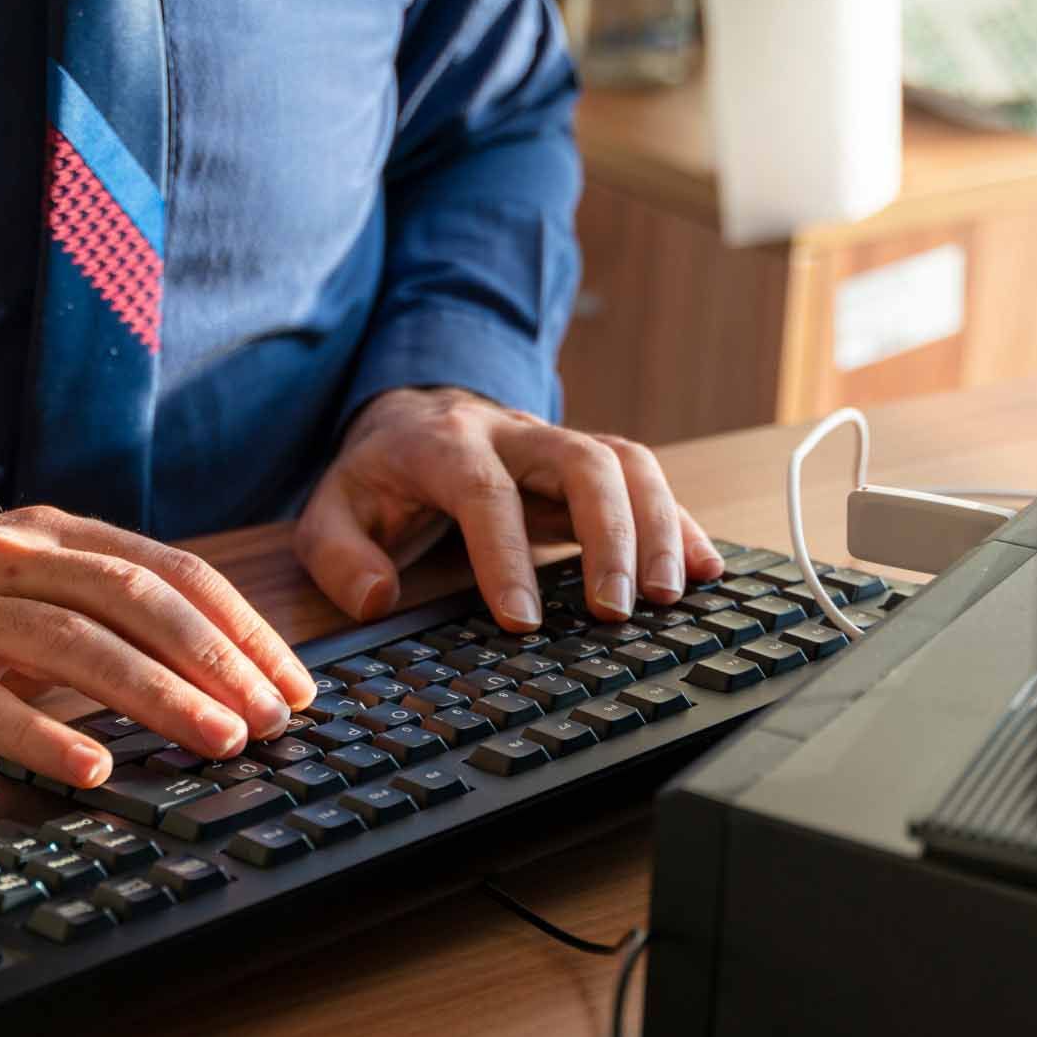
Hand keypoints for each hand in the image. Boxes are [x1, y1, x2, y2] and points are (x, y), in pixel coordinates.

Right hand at [0, 506, 316, 783]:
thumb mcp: (12, 589)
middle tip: (271, 719)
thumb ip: (94, 608)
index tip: (293, 682)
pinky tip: (93, 771)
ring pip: (71, 642)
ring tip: (215, 741)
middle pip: (132, 598)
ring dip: (154, 694)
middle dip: (215, 659)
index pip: (168, 570)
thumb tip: (207, 663)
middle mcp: (5, 556)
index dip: (240, 625)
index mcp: (46, 534)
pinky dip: (42, 734)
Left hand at [296, 387, 722, 630]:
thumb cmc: (380, 477)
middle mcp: (514, 433)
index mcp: (444, 445)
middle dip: (608, 535)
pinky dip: (680, 522)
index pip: (484, 492)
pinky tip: (706, 567)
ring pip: (626, 463)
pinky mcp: (592, 460)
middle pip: (581, 463)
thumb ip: (337, 555)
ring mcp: (559, 442)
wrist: (415, 415)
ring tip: (669, 598)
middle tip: (616, 610)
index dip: (505, 555)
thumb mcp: (330, 510)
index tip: (522, 621)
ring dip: (656, 528)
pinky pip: (649, 478)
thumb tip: (376, 596)